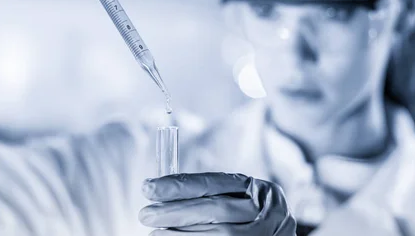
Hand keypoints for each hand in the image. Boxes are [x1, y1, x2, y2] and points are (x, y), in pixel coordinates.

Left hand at [139, 172, 295, 234]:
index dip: (180, 184)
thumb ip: (210, 197)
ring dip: (181, 234)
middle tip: (145, 214)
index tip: (149, 187)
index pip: (215, 183)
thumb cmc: (253, 222)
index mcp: (262, 191)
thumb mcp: (241, 203)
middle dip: (177, 211)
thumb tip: (161, 195)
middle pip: (218, 208)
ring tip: (153, 233)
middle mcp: (269, 213)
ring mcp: (268, 235)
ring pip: (222, 234)